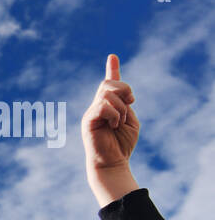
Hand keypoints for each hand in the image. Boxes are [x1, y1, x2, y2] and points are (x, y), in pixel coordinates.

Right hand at [82, 54, 140, 206]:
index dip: (112, 69)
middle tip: (131, 103)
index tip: (113, 56)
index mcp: (108, 106)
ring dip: (121, 107)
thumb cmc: (122, 145)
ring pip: (107, 94)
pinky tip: (114, 125)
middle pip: (108, 83)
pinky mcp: (88, 120)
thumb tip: (121, 96)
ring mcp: (91, 113)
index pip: (109, 84)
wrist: (112, 163)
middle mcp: (97, 107)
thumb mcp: (129, 120)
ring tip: (120, 122)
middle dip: (124, 88)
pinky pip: (103, 106)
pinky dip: (114, 114)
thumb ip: (125, 106)